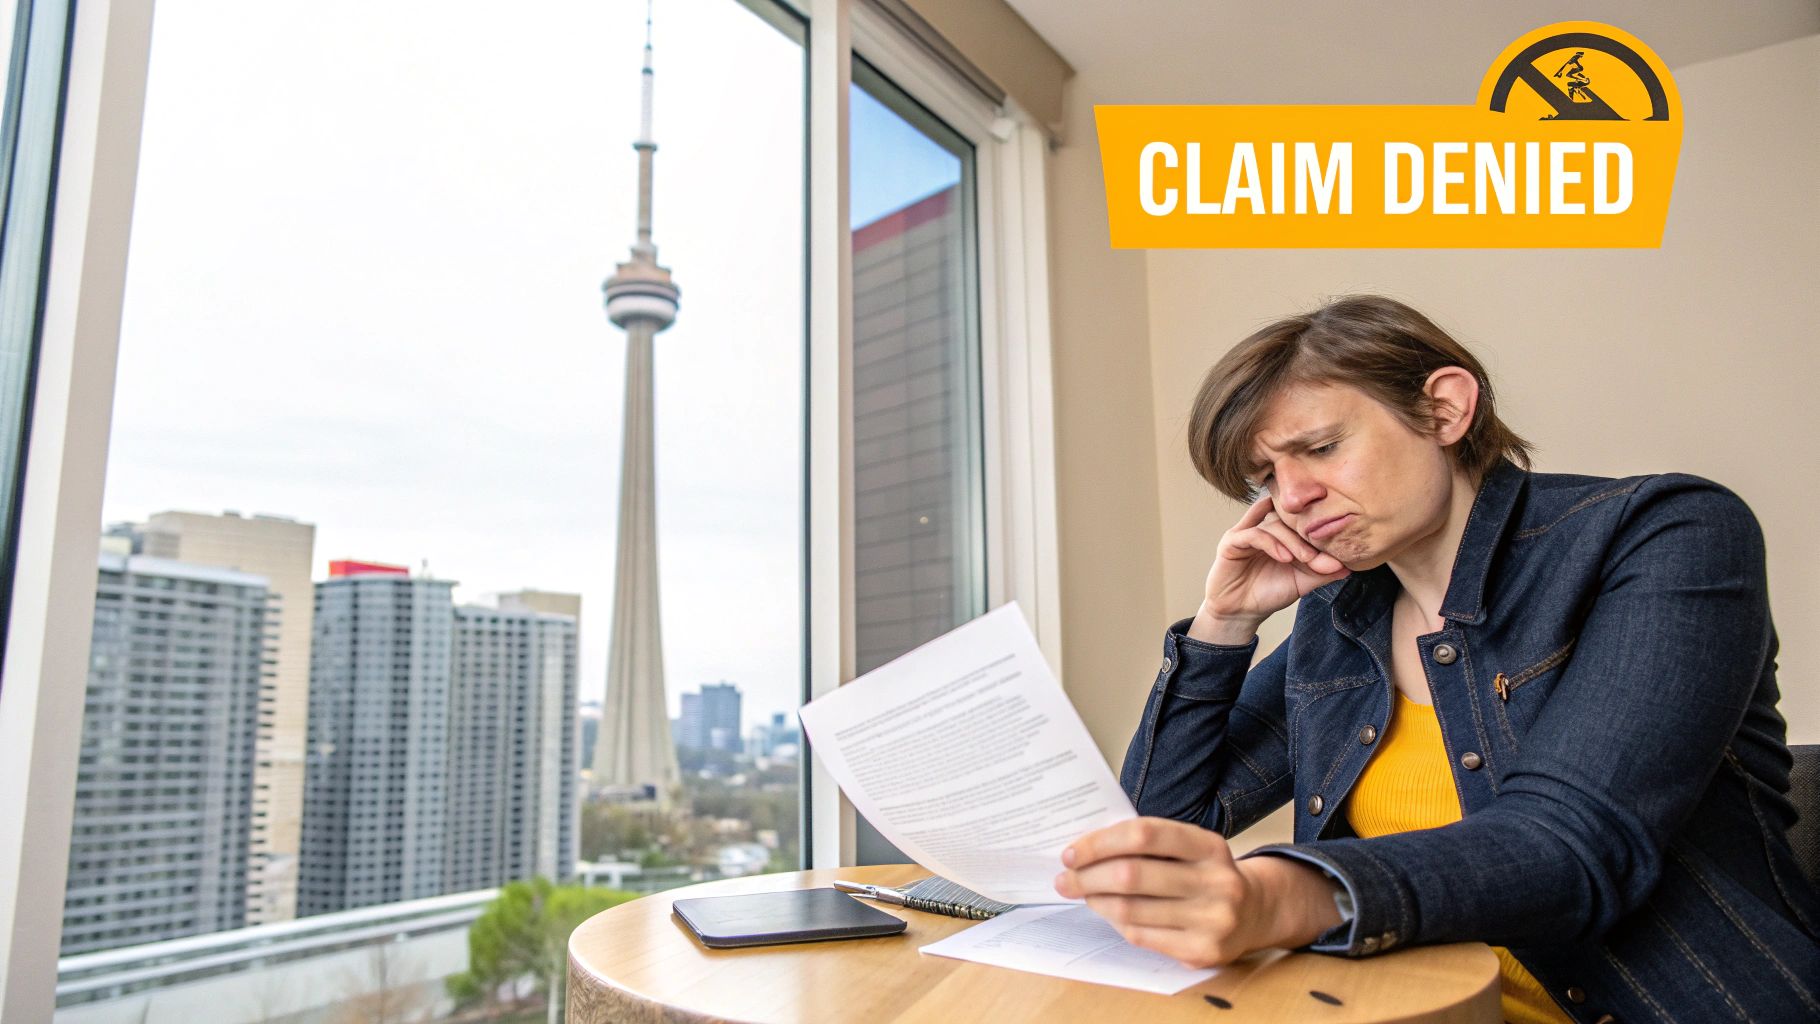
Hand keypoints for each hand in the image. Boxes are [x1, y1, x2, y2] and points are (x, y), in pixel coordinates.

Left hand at [1052, 818, 1282, 967]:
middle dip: (1087, 876)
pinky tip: (1107, 912)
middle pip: (1131, 875)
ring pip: (1131, 910)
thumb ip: (1147, 842)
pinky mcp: (1202, 951)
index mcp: (1209, 845)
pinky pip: (1141, 935)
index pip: (1144, 834)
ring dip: (1095, 901)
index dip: (1100, 842)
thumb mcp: (1189, 846)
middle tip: (1065, 878)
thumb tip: (1084, 850)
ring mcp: (1212, 920)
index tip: (1071, 852)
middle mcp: (1216, 882)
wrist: (1255, 912)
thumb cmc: (1204, 872)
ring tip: (1081, 894)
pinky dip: (1115, 922)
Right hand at [1191, 494, 1350, 643]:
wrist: (1241, 613)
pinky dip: (1271, 543)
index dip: (1318, 535)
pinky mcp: (1231, 541)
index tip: (1334, 553)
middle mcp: (1264, 528)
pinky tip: (1284, 558)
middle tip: (1317, 558)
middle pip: (1288, 520)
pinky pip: (1253, 534)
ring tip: (1302, 559)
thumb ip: (1322, 572)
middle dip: (1306, 538)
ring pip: (1273, 524)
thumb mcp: (1302, 582)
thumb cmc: (1269, 593)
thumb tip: (1349, 566)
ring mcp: (1246, 533)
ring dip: (1291, 541)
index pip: (1302, 523)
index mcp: (1280, 534)